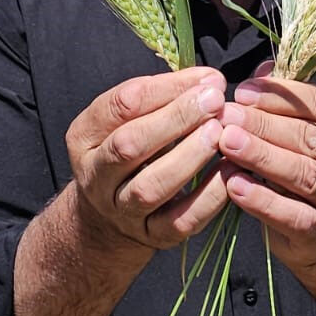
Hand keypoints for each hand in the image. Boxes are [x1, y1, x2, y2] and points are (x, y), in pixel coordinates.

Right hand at [63, 66, 230, 250]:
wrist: (110, 217)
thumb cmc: (133, 151)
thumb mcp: (132, 120)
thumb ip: (164, 96)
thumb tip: (211, 80)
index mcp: (85, 137)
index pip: (120, 105)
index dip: (166, 88)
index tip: (207, 79)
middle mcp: (96, 175)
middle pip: (129, 145)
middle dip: (175, 118)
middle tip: (215, 100)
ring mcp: (121, 210)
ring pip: (150, 186)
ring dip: (188, 156)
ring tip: (219, 133)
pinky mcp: (152, 236)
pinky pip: (180, 220)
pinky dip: (209, 197)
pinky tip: (230, 172)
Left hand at [216, 76, 315, 268]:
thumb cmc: (308, 175)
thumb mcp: (305, 136)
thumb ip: (288, 103)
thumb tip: (263, 69)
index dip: (285, 96)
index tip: (244, 91)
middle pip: (313, 139)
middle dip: (266, 125)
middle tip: (227, 115)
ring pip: (306, 176)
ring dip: (263, 157)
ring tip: (227, 143)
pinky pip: (295, 216)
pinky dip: (263, 200)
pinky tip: (234, 186)